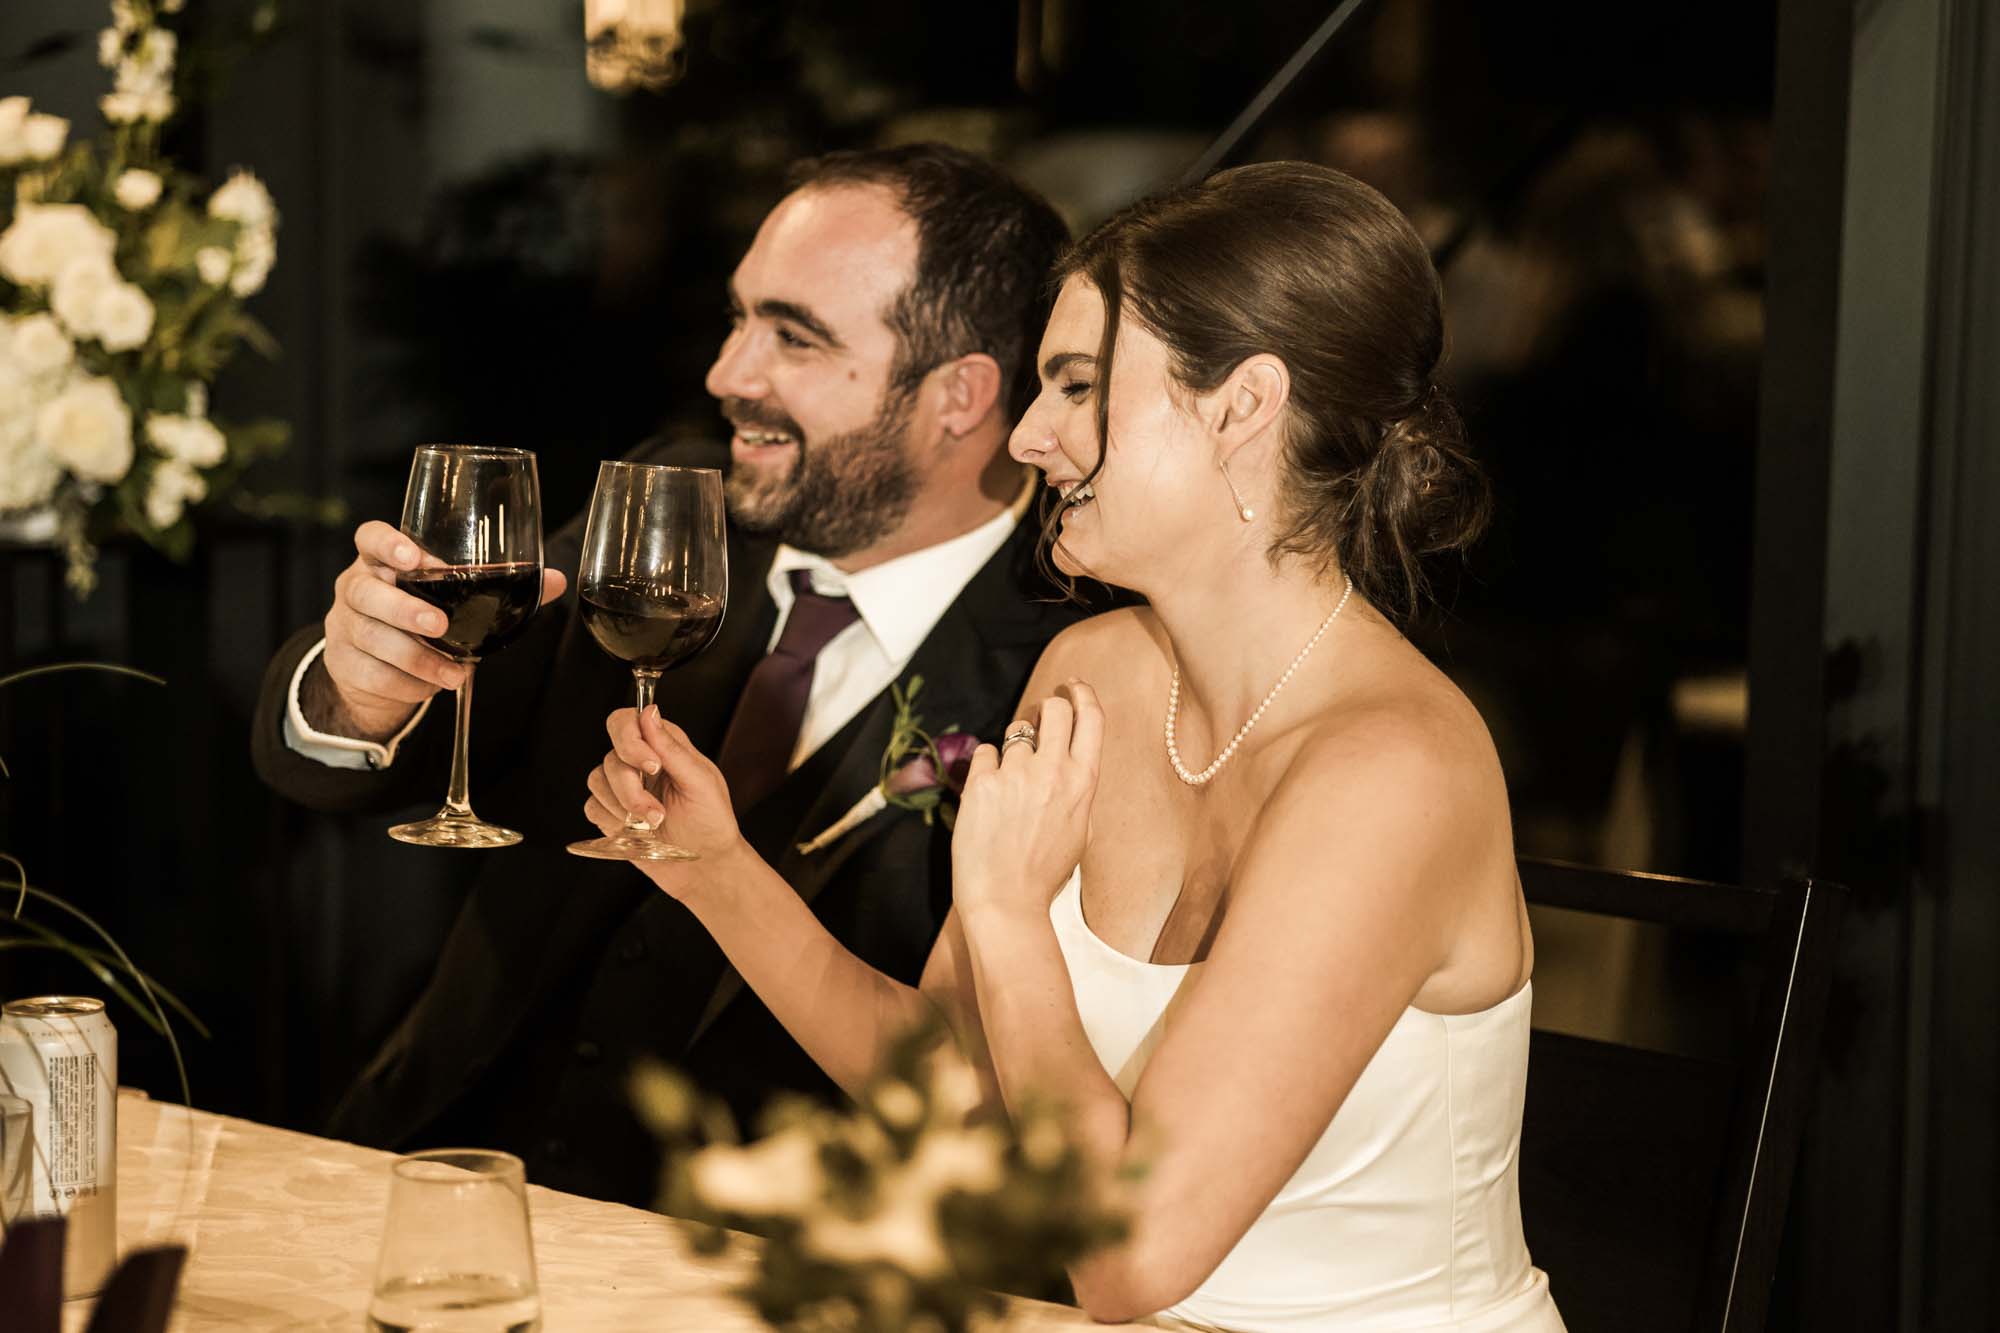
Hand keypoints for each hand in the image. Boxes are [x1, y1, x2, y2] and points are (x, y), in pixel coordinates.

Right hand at [310, 520, 566, 740]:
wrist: (374, 668)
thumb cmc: (421, 617)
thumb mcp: (451, 598)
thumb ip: (497, 586)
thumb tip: (555, 580)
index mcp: (381, 562)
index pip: (370, 538)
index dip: (387, 544)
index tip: (414, 558)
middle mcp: (355, 587)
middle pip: (366, 591)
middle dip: (404, 608)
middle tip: (439, 625)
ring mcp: (344, 625)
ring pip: (371, 637)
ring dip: (416, 658)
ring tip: (454, 674)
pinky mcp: (343, 663)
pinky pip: (373, 674)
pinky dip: (406, 685)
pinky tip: (432, 687)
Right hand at [584, 705, 748, 895]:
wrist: (706, 867)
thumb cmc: (712, 823)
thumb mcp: (701, 782)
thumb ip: (672, 748)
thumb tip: (650, 712)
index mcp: (664, 746)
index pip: (627, 722)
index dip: (630, 740)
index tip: (652, 766)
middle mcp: (640, 763)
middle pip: (611, 756)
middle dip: (631, 789)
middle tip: (656, 813)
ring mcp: (623, 788)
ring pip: (597, 780)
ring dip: (624, 808)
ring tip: (653, 825)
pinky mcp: (611, 814)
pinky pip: (592, 807)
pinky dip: (612, 821)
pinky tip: (636, 832)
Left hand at [951, 680, 1102, 919]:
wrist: (1006, 901)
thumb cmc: (1044, 872)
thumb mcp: (1079, 827)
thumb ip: (1076, 786)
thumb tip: (1069, 753)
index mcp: (1083, 782)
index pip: (1091, 717)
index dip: (1082, 693)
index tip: (1073, 685)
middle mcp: (1052, 771)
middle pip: (1054, 707)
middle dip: (1048, 708)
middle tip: (1039, 721)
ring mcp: (1015, 775)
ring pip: (1016, 729)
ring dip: (1013, 746)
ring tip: (1010, 781)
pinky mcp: (981, 783)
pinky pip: (984, 753)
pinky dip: (986, 767)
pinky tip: (989, 796)